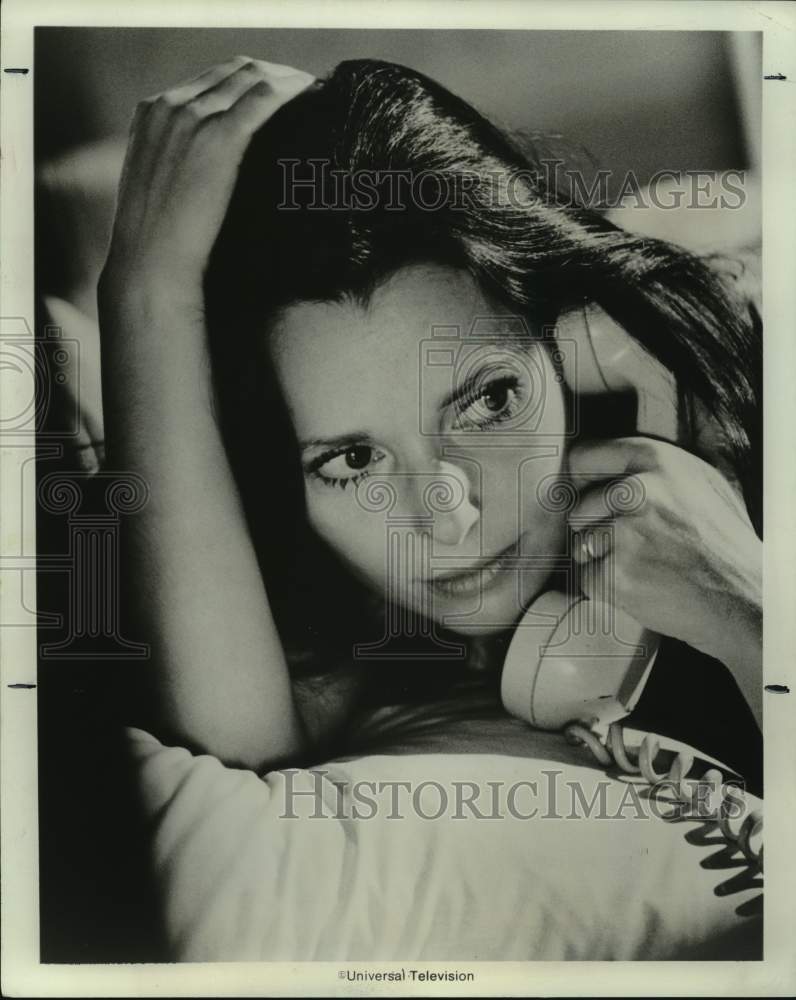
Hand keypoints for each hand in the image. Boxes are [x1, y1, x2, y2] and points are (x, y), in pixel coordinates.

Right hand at [99, 55, 314, 303]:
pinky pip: (264, 97)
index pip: (210, 79)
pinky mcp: (218, 137)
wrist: (150, 266)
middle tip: (308, 92)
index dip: (250, 83)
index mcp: (151, 112)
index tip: (281, 95)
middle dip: (275, 76)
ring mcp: (192, 117)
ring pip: (252, 76)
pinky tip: (315, 96)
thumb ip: (181, 167)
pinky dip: (293, 91)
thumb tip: (213, 175)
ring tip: (318, 94)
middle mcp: (169, 104)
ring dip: (289, 80)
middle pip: (234, 70)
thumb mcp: (162, 193)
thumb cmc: (160, 247)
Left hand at [566, 437, 761, 669]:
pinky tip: (641, 586)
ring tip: (644, 566)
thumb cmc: (723, 542)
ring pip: (581, 545)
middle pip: (578, 509)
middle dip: (594, 529)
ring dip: (602, 560)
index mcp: (656, 460)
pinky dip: (606, 588)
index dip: (582, 481)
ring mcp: (625, 533)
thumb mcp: (700, 482)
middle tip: (634, 545)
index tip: (589, 497)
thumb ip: (651, 469)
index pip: (583, 457)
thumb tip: (600, 469)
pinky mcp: (617, 574)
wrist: (744, 600)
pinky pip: (587, 578)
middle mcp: (636, 491)